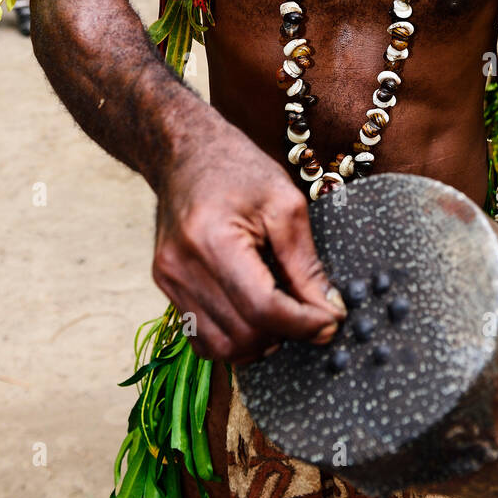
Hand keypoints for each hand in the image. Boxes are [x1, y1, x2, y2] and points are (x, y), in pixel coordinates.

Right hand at [152, 114, 345, 364]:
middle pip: (243, 333)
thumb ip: (306, 264)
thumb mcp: (286, 203)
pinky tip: (255, 318)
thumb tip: (330, 310)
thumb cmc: (237, 167)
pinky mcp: (166, 286)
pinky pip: (201, 338)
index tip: (332, 321)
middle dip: (286, 334)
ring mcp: (168, 280)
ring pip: (220, 347)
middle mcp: (182, 267)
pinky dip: (233, 339)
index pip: (263, 308)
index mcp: (212, 241)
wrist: (185, 151)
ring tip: (284, 316)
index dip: (304, 324)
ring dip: (260, 343)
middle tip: (313, 315)